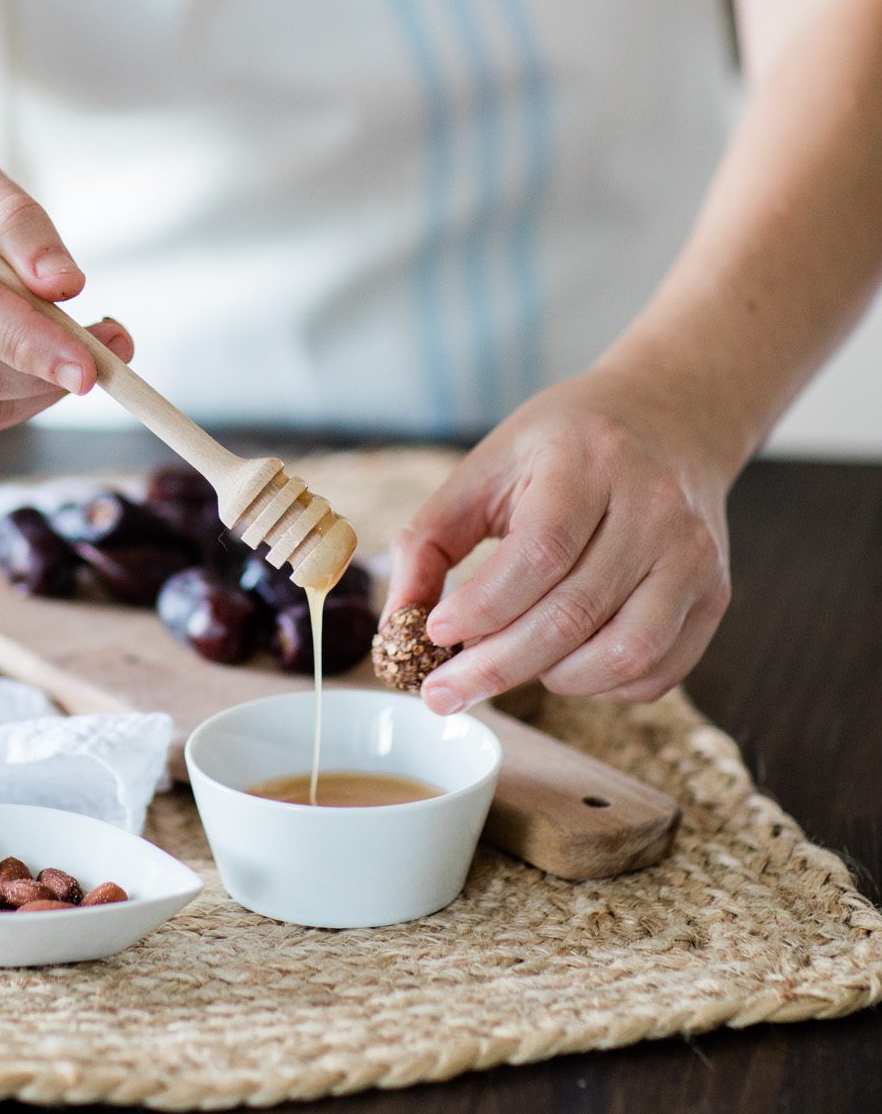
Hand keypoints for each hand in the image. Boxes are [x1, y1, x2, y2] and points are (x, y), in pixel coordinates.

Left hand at [384, 370, 732, 710]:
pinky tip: (561, 666)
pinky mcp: (715, 595)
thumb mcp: (486, 467)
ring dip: (552, 680)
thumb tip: (398, 625)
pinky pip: (658, 672)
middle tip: (443, 693)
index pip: (540, 553)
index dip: (484, 606)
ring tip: (508, 666)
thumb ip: (430, 539)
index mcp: (590, 461)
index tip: (433, 635)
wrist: (667, 419)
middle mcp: (656, 508)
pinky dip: (601, 688)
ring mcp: (695, 555)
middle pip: (575, 614)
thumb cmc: (562, 448)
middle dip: (498, 667)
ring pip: (624, 654)